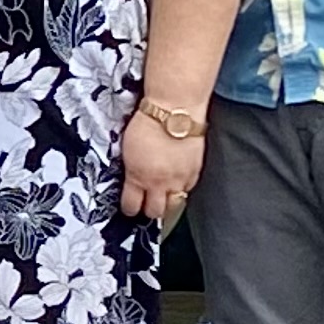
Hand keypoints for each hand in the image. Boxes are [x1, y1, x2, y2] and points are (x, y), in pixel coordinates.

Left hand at [120, 106, 206, 226]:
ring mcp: (179, 179)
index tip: (129, 207)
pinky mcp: (195, 172)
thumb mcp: (128, 150)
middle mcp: (159, 183)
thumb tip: (132, 181)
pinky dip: (182, 189)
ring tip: (163, 197)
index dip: (129, 209)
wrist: (175, 112)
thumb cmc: (148, 123)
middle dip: (150, 210)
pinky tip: (177, 183)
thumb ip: (132, 171)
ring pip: (174, 205)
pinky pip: (188, 190)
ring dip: (168, 203)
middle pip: (155, 212)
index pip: (131, 206)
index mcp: (137, 177)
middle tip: (147, 204)